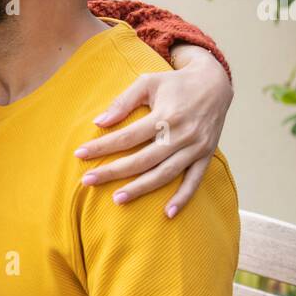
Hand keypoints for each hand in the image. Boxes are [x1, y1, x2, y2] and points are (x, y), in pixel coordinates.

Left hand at [74, 45, 233, 215]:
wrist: (215, 83)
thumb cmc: (175, 83)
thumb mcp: (148, 82)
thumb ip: (123, 101)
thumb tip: (99, 122)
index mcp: (166, 115)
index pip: (128, 136)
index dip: (103, 147)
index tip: (80, 154)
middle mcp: (182, 134)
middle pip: (143, 159)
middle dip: (113, 172)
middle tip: (87, 181)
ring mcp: (196, 147)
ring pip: (165, 173)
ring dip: (141, 189)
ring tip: (117, 199)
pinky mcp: (206, 155)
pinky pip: (195, 180)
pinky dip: (183, 197)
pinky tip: (168, 213)